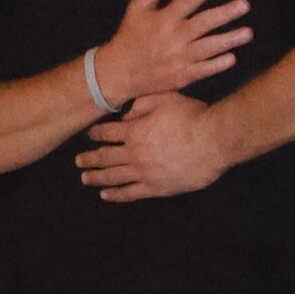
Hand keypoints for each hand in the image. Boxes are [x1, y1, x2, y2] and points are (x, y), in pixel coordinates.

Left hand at [76, 93, 237, 200]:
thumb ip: (142, 104)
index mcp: (134, 131)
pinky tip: (105, 195)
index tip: (89, 136)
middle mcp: (134, 153)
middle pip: (104, 157)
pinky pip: (131, 193)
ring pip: (113, 176)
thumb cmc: (194, 117)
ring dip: (96, 177)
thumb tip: (125, 116)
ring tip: (85, 178)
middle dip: (89, 158)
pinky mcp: (157, 187)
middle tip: (78, 161)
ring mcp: (144, 172)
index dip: (95, 134)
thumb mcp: (165, 98)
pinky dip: (116, 195)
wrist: (216, 140)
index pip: (106, 133)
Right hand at [93, 0, 251, 101]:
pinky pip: (204, 69)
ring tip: (248, 32)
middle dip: (225, 14)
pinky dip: (218, 64)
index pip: (187, 0)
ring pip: (208, 47)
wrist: (119, 72)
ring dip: (229, 40)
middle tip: (244, 5)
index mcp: (163, 19)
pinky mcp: (182, 76)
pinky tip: (233, 57)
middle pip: (203, 23)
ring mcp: (179, 58)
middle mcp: (173, 37)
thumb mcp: (137, 9)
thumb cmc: (130, 37)